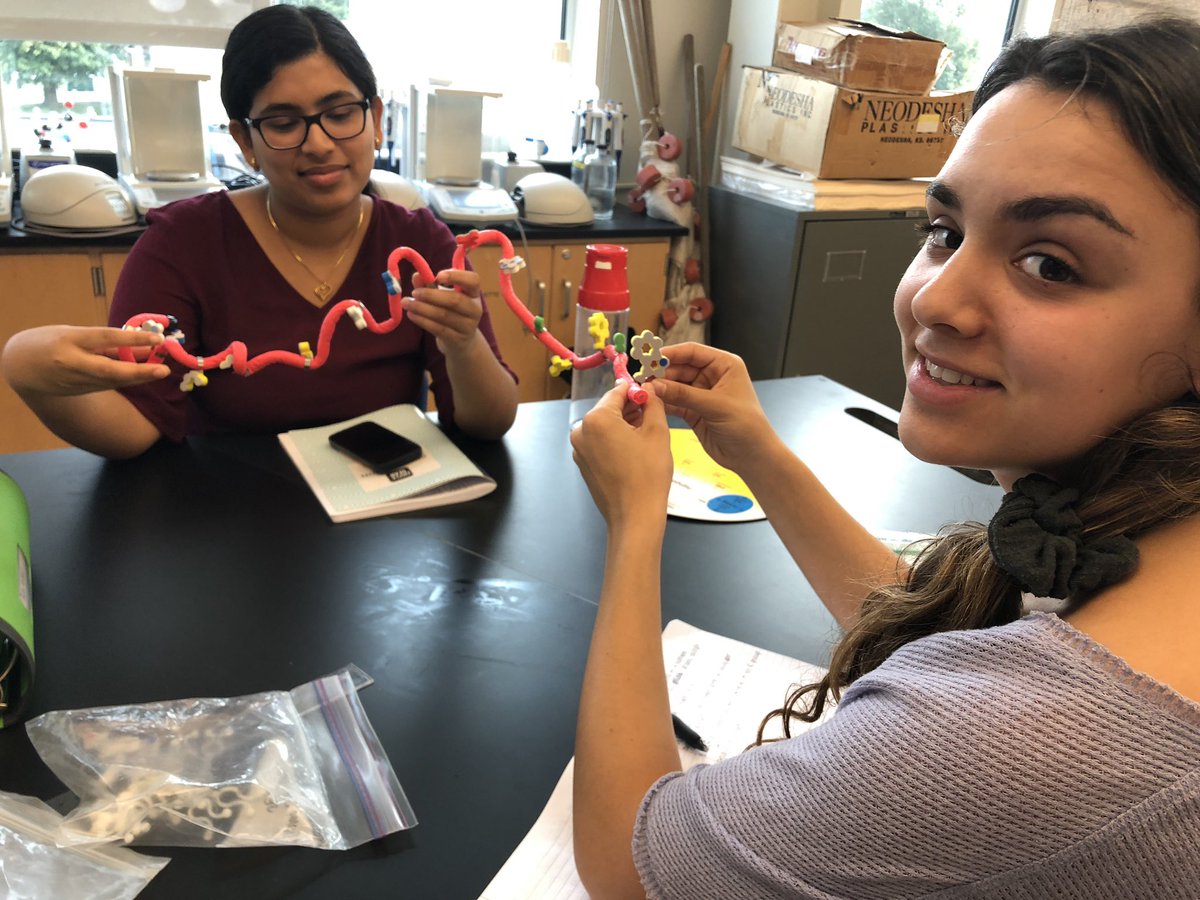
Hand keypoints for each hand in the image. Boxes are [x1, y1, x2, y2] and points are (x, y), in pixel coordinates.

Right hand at [1, 325, 169, 397]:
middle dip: (138, 371)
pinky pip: (108, 384)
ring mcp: (76, 380)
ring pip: (112, 380)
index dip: (132, 338)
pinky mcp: (80, 391)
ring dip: (139, 376)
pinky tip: (144, 374)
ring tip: (161, 369)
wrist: (22, 367)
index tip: (157, 337)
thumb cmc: (53, 342)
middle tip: (164, 370)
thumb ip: (106, 340)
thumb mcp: (75, 334)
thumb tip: (142, 343)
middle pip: (109, 369)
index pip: (105, 338)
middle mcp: (72, 362)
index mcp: (69, 339)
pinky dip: (127, 379)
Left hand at [405, 268, 483, 354]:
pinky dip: (423, 321)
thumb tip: (416, 276)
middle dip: (432, 295)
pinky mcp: (457, 339)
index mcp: (473, 293)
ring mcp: (468, 326)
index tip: (438, 276)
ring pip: (444, 315)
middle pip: (455, 300)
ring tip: (406, 303)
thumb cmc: (450, 310)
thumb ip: (429, 284)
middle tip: (415, 292)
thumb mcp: (442, 295)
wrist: (460, 340)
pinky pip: (438, 329)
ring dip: (422, 308)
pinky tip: (411, 314)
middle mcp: (475, 309)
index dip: (456, 276)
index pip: (473, 280)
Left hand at [571, 383, 672, 528]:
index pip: (617, 392)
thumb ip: (652, 404)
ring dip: (623, 425)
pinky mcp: (583, 463)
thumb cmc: (647, 476)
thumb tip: (649, 390)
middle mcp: (581, 431)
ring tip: (646, 435)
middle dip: (630, 409)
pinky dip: (615, 440)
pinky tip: (634, 450)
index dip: (636, 391)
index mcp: (596, 419)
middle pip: (608, 408)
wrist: (634, 516)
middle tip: (653, 415)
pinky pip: (600, 443)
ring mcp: (579, 449)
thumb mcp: (657, 432)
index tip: (650, 394)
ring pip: (604, 426)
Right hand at [650, 342, 772, 470]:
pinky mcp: (694, 411)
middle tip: (642, 377)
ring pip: (674, 385)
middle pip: (680, 367)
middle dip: (661, 372)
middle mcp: (712, 376)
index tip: (650, 358)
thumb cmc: (746, 425)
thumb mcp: (715, 406)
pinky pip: (674, 402)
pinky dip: (663, 403)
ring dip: (660, 388)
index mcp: (724, 365)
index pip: (693, 352)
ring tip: (643, 391)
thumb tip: (656, 385)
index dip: (671, 354)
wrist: (752, 456)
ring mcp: (702, 394)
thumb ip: (684, 395)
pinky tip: (651, 403)